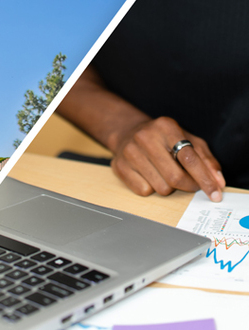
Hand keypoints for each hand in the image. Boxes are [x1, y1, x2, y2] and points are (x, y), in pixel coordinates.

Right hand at [110, 116, 224, 200]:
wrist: (127, 131)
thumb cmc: (162, 138)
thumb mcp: (188, 140)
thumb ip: (205, 159)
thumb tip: (217, 182)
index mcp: (166, 127)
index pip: (189, 157)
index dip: (204, 178)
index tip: (214, 193)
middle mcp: (145, 138)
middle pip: (175, 177)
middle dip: (188, 186)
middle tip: (192, 185)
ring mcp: (129, 153)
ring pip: (160, 187)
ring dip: (169, 186)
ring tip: (165, 174)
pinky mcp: (119, 166)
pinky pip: (144, 190)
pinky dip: (152, 188)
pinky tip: (150, 175)